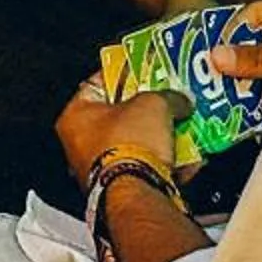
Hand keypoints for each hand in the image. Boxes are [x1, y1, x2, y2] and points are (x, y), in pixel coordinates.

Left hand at [55, 78, 179, 188]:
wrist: (138, 193)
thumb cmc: (128, 146)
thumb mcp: (153, 103)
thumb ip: (167, 95)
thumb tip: (178, 98)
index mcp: (75, 115)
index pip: (98, 82)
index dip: (124, 72)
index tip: (143, 69)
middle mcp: (80, 144)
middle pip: (119, 116)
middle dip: (148, 110)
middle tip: (167, 100)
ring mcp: (99, 169)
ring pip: (135, 144)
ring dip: (160, 137)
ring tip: (182, 127)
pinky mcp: (121, 189)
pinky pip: (145, 169)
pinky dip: (165, 163)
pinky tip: (187, 157)